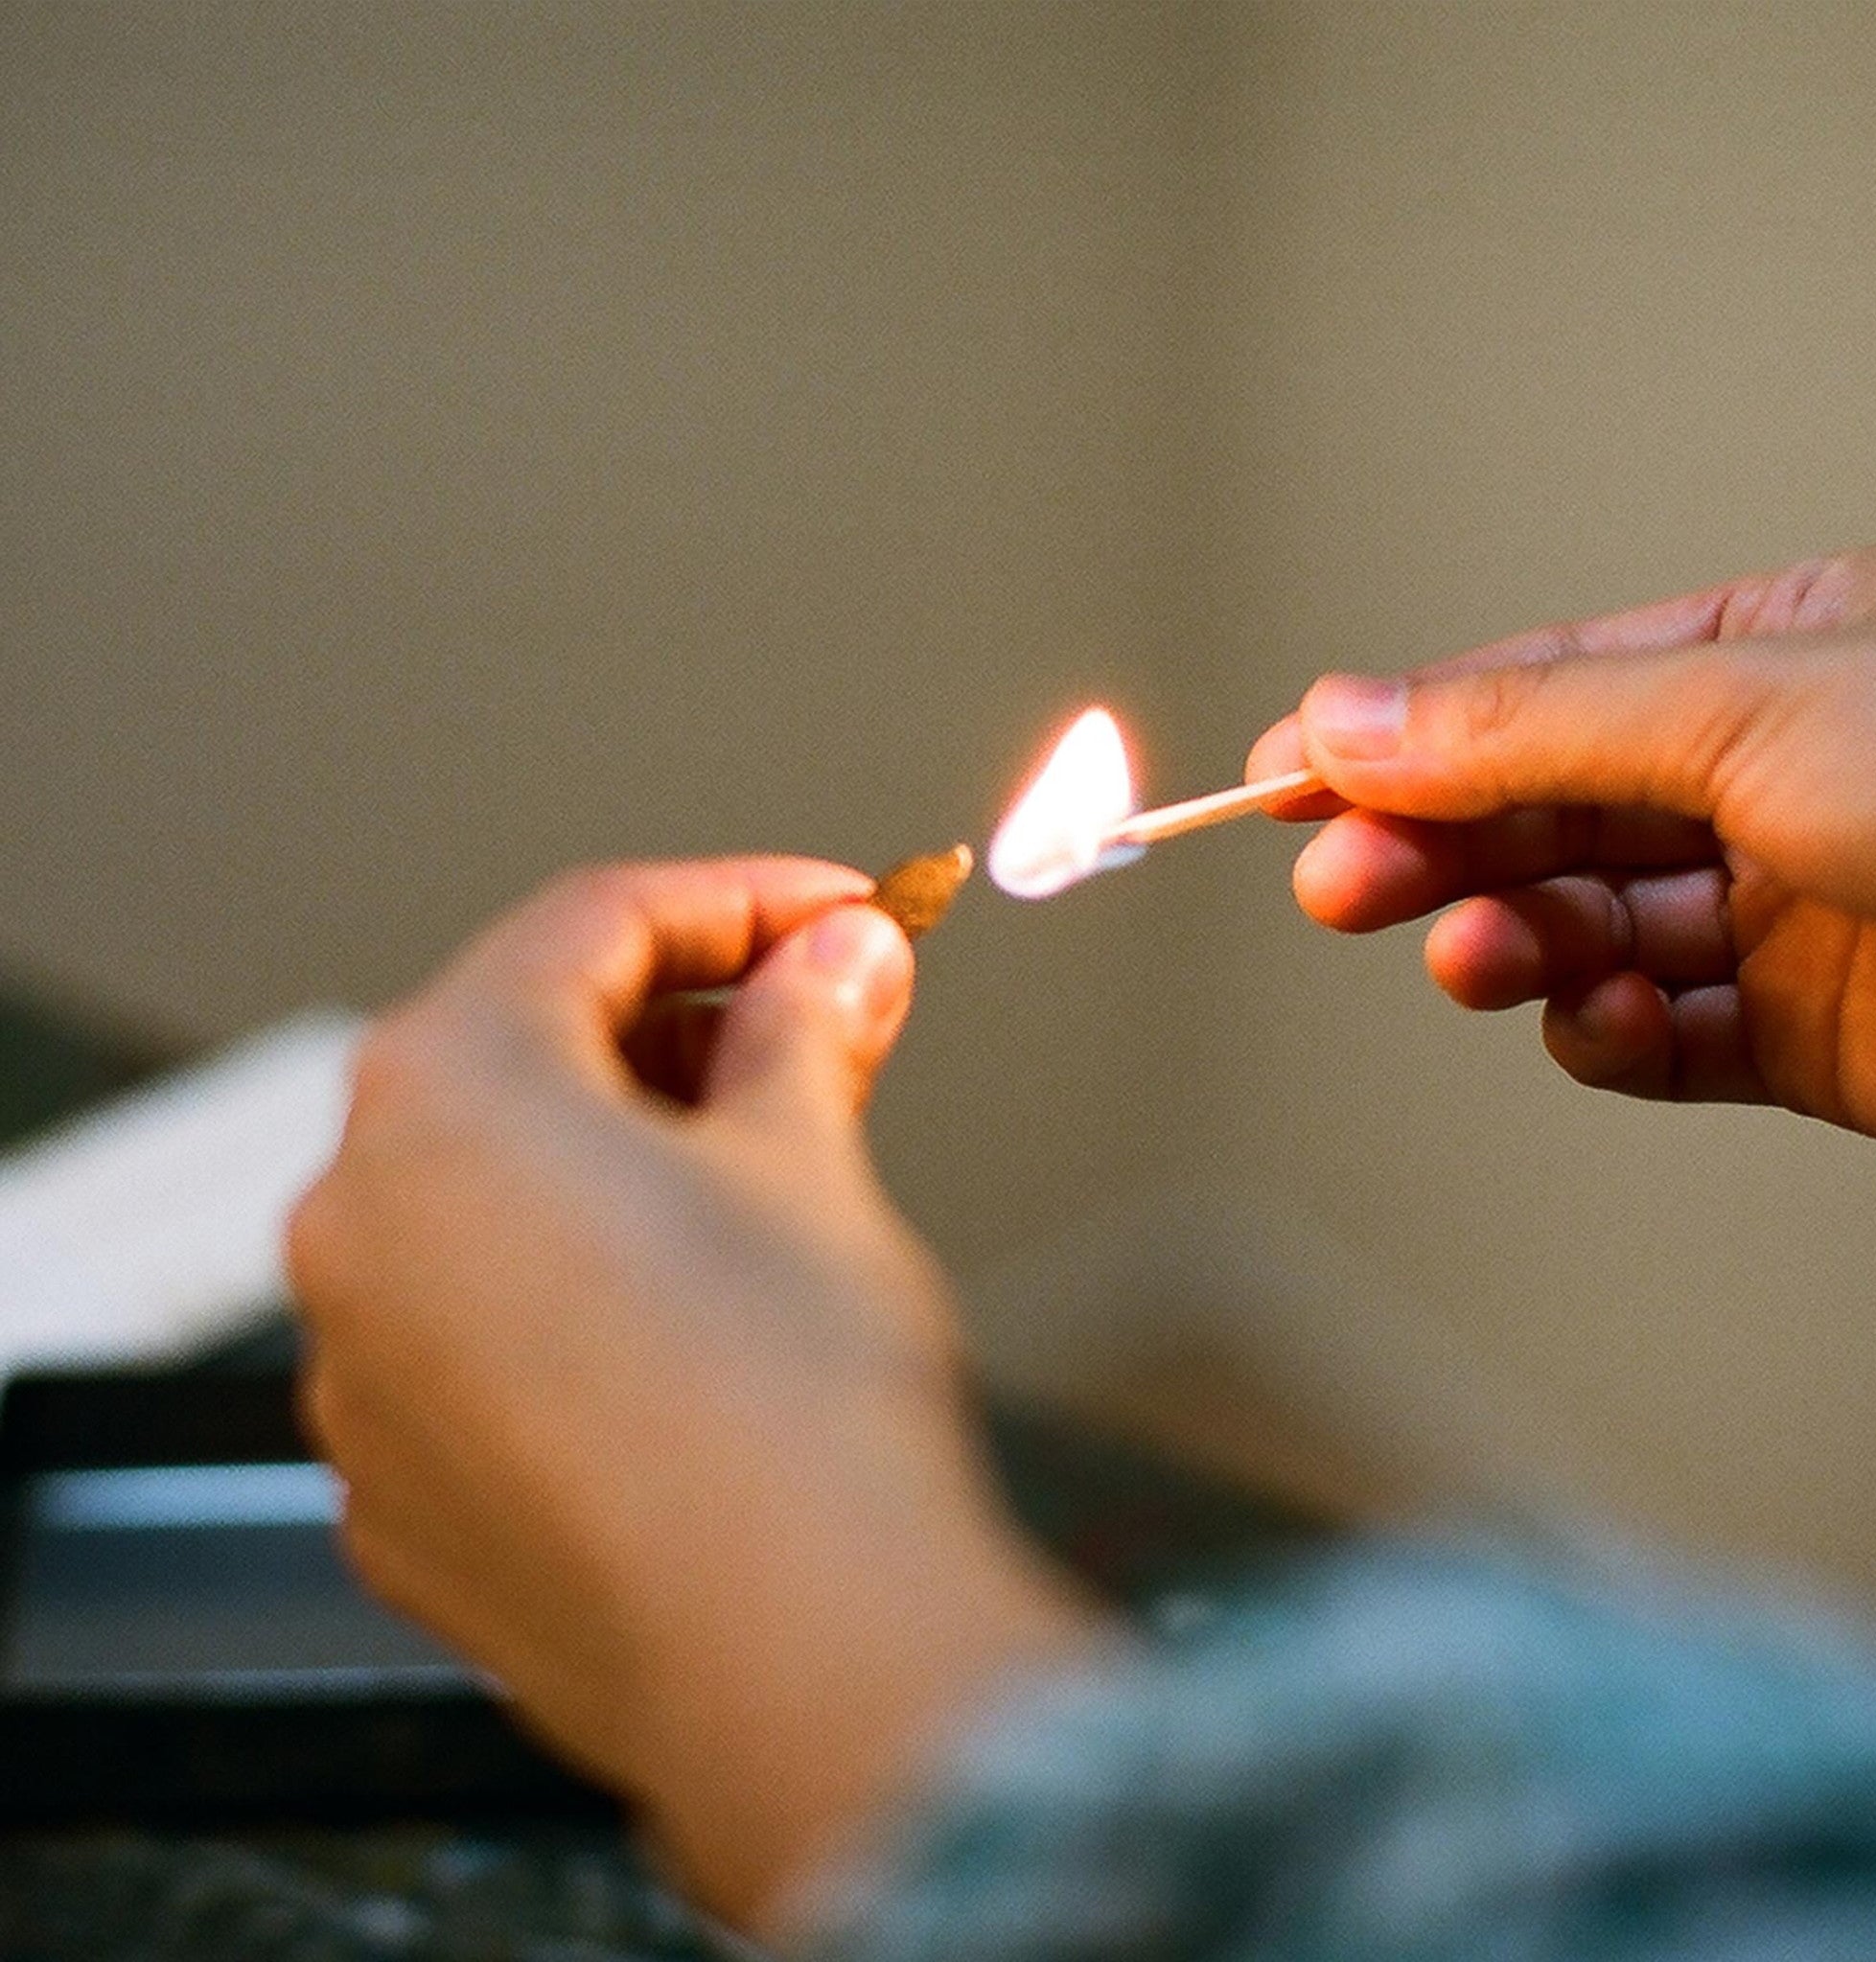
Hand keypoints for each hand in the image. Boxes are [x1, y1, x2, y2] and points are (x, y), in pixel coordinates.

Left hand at [286, 857, 1104, 1931]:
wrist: (795, 1655)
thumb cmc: (791, 1395)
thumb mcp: (809, 1158)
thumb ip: (805, 1027)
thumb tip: (836, 959)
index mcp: (444, 1093)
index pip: (591, 924)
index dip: (741, 897)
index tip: (840, 912)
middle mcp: (358, 1221)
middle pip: (526, 1056)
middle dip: (682, 1031)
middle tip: (819, 1032)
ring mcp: (361, 1368)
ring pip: (493, 1200)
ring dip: (624, 1159)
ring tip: (766, 1178)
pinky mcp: (400, 1488)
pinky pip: (479, 1333)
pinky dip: (576, 1291)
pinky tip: (691, 1322)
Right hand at [1248, 545, 1875, 1150]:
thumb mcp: (1745, 712)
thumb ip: (1528, 726)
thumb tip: (1345, 714)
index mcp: (1761, 656)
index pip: (1530, 692)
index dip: (1396, 737)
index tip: (1281, 782)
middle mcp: (1764, 776)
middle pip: (1539, 814)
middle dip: (1435, 849)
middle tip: (1340, 885)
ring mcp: (1780, 907)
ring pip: (1583, 927)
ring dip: (1512, 945)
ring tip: (1478, 956)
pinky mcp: (1799, 1035)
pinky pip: (1656, 1037)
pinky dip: (1606, 1036)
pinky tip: (1604, 1020)